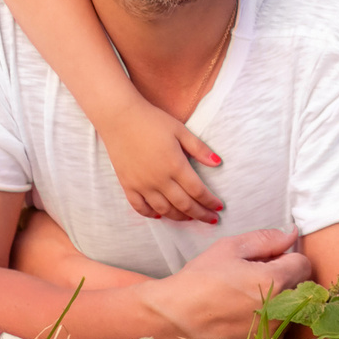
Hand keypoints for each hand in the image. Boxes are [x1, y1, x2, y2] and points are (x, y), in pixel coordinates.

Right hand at [100, 99, 225, 223]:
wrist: (119, 118)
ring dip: (180, 217)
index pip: (197, 191)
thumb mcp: (180, 130)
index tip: (219, 207)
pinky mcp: (127, 185)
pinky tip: (161, 215)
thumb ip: (199, 148)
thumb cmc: (152, 121)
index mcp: (175, 165)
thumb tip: (218, 163)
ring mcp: (142, 184)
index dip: (210, 201)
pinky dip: (152, 214)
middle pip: (184, 205)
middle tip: (211, 219)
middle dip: (200, 214)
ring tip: (191, 218)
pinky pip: (140, 207)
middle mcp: (159, 179)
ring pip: (164, 210)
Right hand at [144, 228, 312, 338]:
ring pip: (290, 312)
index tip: (267, 262)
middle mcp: (279, 313)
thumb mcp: (230, 248)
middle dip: (285, 280)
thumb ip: (267, 239)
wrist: (170, 320)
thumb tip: (292, 234)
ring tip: (244, 300)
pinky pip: (274, 333)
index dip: (285, 259)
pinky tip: (239, 318)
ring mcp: (270, 337)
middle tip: (254, 279)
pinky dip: (265, 324)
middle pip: (300, 289)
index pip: (303, 264)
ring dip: (277, 303)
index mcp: (275, 283)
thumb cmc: (198, 280)